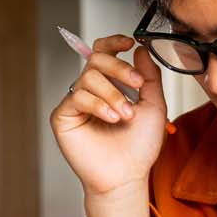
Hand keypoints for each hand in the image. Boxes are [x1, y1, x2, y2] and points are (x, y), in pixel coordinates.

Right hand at [49, 36, 167, 199]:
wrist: (128, 175)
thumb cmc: (139, 146)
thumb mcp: (153, 104)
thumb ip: (149, 76)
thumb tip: (140, 50)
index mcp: (109, 85)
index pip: (103, 52)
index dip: (114, 42)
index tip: (129, 43)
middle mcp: (90, 91)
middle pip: (96, 58)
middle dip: (119, 68)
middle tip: (136, 85)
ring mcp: (75, 103)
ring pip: (88, 77)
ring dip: (112, 93)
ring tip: (125, 115)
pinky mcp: (63, 116)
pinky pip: (78, 97)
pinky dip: (98, 105)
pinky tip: (111, 119)